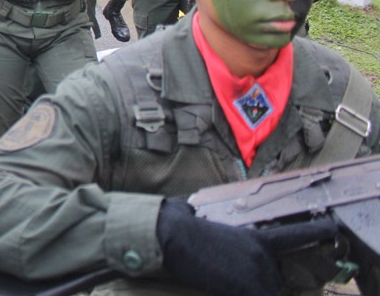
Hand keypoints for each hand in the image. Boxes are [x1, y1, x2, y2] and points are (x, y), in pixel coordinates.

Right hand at [156, 198, 338, 295]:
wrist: (171, 235)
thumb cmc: (178, 227)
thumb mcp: (203, 224)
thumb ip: (217, 232)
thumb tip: (193, 216)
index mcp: (253, 237)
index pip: (293, 235)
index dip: (315, 232)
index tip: (333, 227)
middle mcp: (262, 253)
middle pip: (274, 283)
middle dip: (257, 286)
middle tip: (229, 277)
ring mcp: (259, 270)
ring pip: (267, 292)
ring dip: (247, 290)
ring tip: (222, 280)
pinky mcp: (250, 287)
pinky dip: (245, 294)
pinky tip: (228, 288)